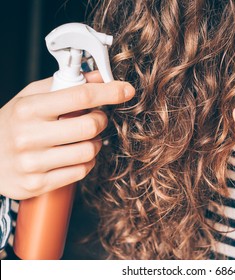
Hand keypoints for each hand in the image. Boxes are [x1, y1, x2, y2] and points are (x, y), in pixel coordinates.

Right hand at [0, 71, 134, 199]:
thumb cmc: (12, 124)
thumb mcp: (30, 97)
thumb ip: (64, 85)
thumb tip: (98, 77)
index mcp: (28, 108)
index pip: (80, 96)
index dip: (109, 92)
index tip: (125, 90)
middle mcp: (29, 136)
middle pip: (89, 126)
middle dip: (100, 120)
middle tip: (95, 118)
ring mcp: (33, 163)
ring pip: (89, 151)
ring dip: (95, 143)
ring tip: (84, 139)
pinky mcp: (38, 184)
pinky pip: (81, 171)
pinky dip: (87, 162)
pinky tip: (76, 155)